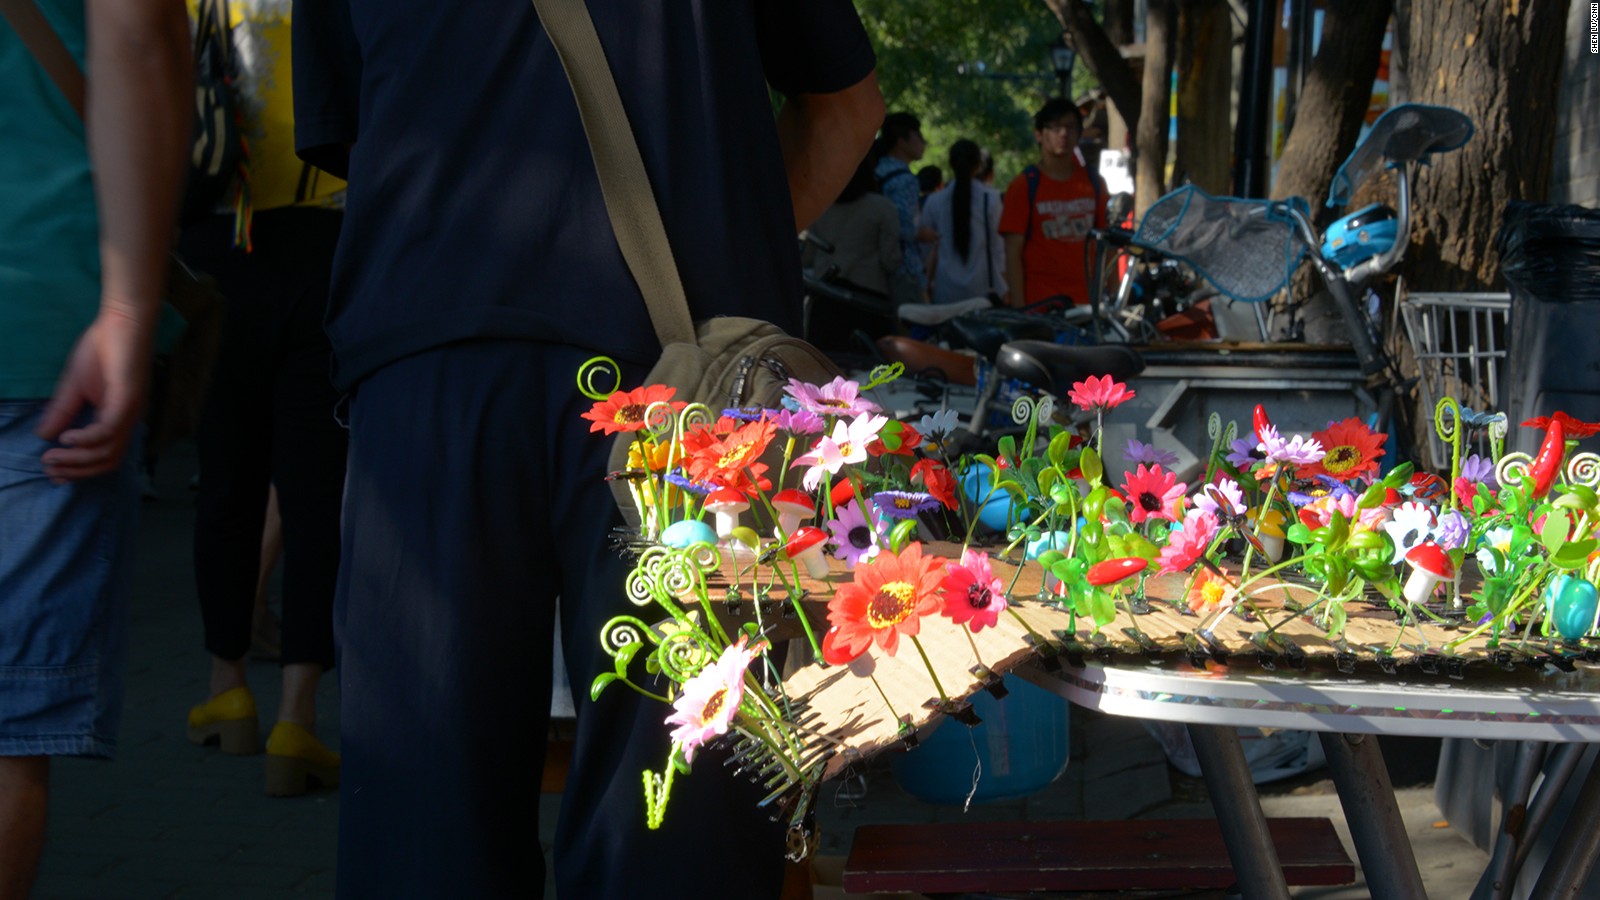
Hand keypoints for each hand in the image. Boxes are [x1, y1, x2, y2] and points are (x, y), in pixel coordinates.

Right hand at [34, 305, 153, 482]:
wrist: (121, 322)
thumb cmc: (102, 351)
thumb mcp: (74, 386)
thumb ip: (62, 411)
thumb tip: (44, 436)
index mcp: (118, 420)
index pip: (104, 457)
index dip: (79, 470)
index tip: (52, 474)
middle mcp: (128, 420)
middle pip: (107, 461)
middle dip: (77, 470)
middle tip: (49, 469)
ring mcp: (130, 411)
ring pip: (108, 451)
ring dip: (78, 459)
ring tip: (52, 457)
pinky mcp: (128, 398)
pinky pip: (109, 429)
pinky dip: (87, 439)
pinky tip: (67, 438)